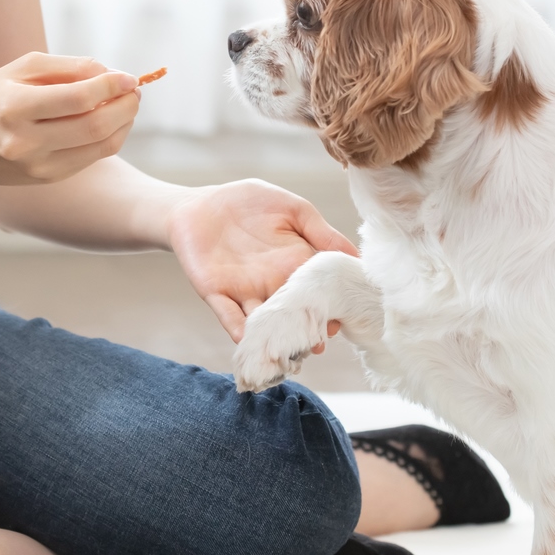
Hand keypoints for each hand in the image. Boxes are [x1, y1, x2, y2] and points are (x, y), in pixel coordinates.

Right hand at [0, 52, 139, 187]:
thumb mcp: (21, 69)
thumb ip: (67, 67)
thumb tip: (110, 72)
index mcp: (14, 107)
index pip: (76, 99)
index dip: (110, 86)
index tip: (129, 76)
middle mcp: (25, 141)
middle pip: (93, 126)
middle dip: (125, 106)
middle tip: (134, 90)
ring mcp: (37, 166)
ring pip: (99, 147)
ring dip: (123, 123)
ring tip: (127, 103)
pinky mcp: (47, 178)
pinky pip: (91, 158)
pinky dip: (110, 139)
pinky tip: (111, 122)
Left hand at [167, 179, 356, 342]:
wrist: (198, 205)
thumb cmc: (247, 203)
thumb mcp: (293, 209)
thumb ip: (321, 231)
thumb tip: (356, 256)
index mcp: (294, 264)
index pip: (316, 290)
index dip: (328, 306)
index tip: (342, 319)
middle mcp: (273, 284)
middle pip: (293, 313)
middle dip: (305, 330)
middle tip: (318, 343)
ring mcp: (245, 292)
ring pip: (265, 322)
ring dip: (276, 338)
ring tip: (288, 351)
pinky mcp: (217, 293)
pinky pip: (229, 316)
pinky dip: (238, 330)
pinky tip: (248, 339)